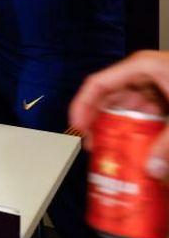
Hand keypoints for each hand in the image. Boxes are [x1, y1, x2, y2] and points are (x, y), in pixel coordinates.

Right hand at [69, 50, 168, 179]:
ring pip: (130, 109)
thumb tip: (151, 170)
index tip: (77, 129)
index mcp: (142, 67)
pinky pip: (148, 115)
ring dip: (124, 131)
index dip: (82, 107)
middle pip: (112, 99)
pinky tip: (144, 149)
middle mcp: (146, 74)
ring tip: (119, 152)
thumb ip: (168, 145)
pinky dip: (143, 131)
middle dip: (102, 124)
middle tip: (97, 148)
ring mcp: (158, 85)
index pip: (98, 84)